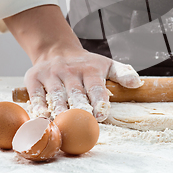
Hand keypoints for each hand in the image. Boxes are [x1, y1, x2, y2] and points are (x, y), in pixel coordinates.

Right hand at [25, 47, 142, 121]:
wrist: (56, 49)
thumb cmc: (86, 64)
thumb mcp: (107, 64)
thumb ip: (123, 74)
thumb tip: (138, 83)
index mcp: (90, 69)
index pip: (96, 86)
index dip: (98, 100)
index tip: (102, 114)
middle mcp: (70, 71)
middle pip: (75, 92)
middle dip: (79, 107)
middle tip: (82, 122)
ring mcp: (51, 74)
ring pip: (55, 94)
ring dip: (59, 109)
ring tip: (61, 124)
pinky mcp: (34, 78)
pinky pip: (35, 93)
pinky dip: (37, 106)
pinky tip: (41, 117)